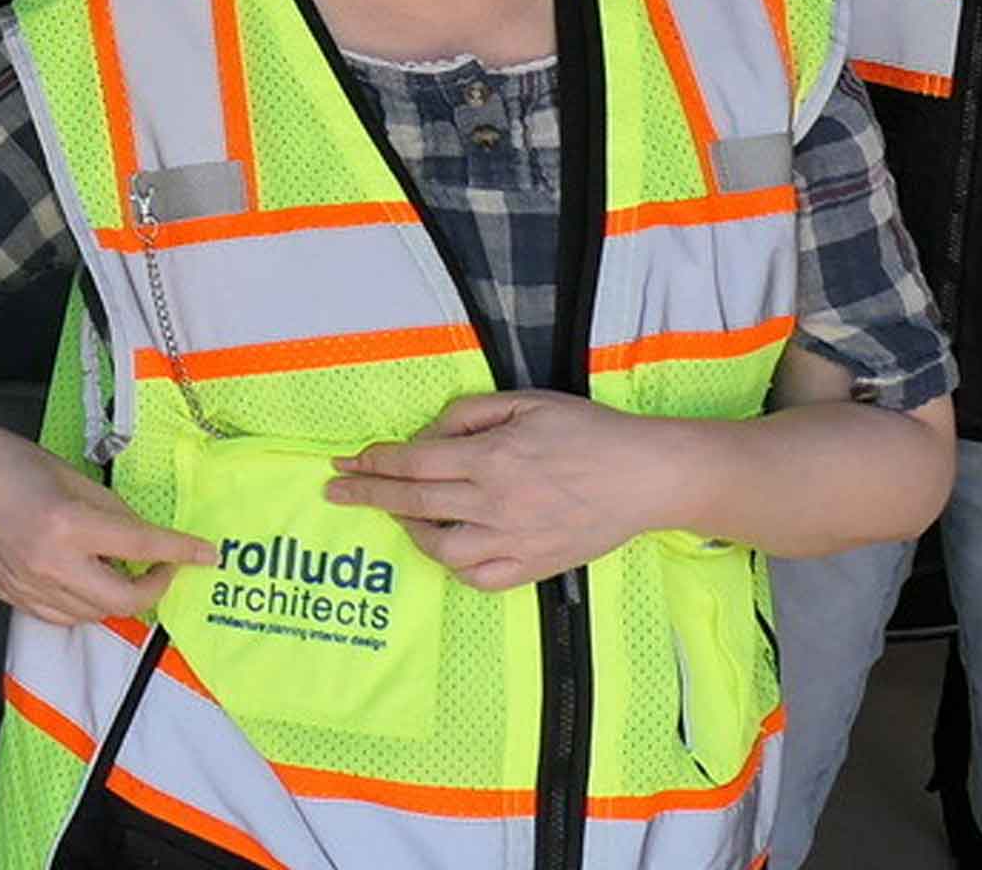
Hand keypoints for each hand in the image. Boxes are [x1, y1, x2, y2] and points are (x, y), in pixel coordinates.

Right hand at [0, 407, 214, 626]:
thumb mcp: (63, 471)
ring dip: (119, 596)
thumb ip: (105, 506)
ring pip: (94, 614)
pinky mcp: (9, 597)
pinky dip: (84, 605)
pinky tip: (84, 580)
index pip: (140, 545)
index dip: (179, 551)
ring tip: (122, 568)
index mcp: (66, 523)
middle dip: (154, 585)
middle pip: (123, 599)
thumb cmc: (0, 456)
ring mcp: (26, 587)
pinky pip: (61, 616)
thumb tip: (136, 534)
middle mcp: (49, 565)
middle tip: (163, 565)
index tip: (206, 554)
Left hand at [325, 391, 687, 591]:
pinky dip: (455, 567)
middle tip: (336, 489)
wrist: (645, 476)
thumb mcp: (524, 403)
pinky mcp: (535, 567)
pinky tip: (445, 549)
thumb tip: (428, 435)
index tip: (346, 461)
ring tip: (398, 517)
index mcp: (491, 457)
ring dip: (409, 531)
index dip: (374, 462)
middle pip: (413, 503)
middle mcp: (495, 503)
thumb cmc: (586, 431)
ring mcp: (514, 541)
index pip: (413, 462)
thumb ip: (468, 415)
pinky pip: (480, 578)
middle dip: (367, 494)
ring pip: (441, 549)